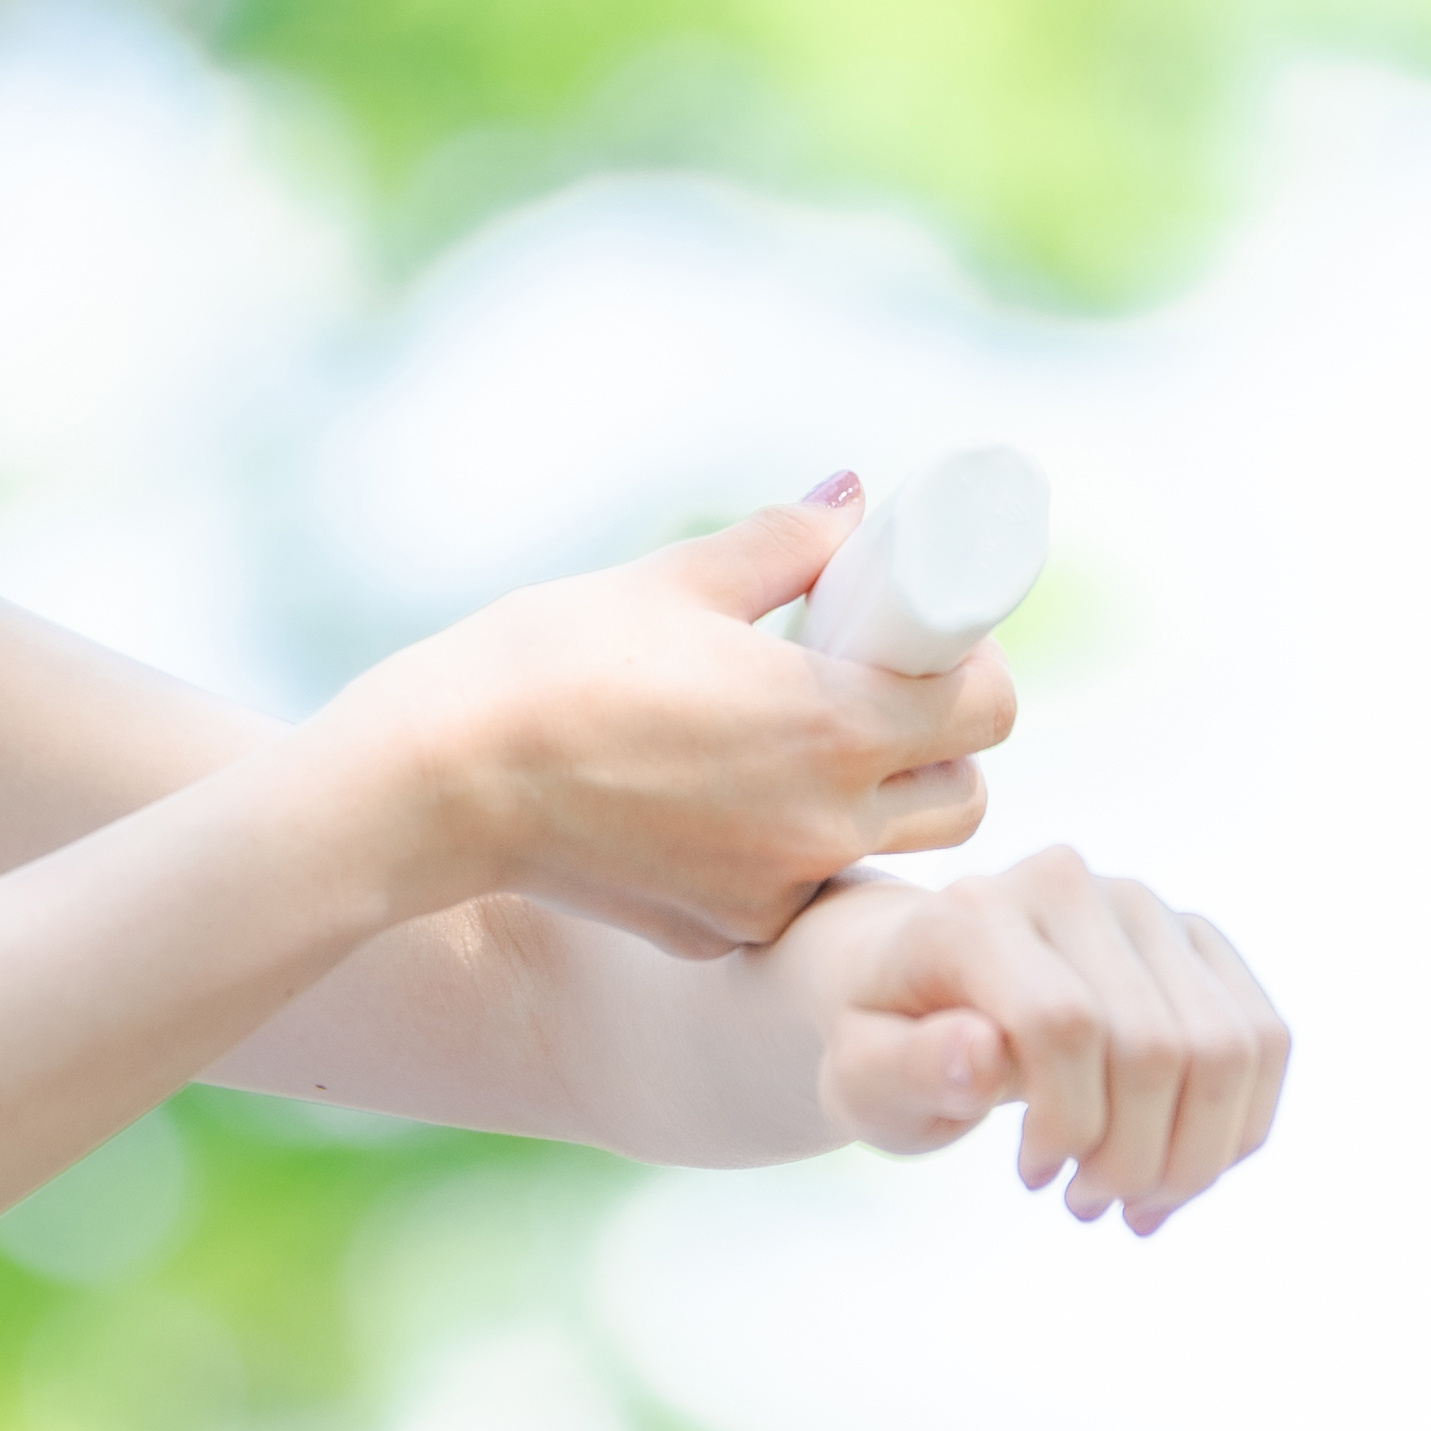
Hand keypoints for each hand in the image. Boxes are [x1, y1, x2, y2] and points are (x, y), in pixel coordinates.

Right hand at [308, 487, 1009, 956]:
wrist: (439, 781)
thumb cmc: (550, 662)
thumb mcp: (675, 580)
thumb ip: (783, 542)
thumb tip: (855, 499)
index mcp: (831, 723)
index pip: (990, 708)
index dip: (972, 665)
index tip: (924, 639)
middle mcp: (822, 822)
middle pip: (966, 797)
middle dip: (944, 742)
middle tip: (878, 691)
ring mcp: (776, 890)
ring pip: (890, 852)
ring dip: (880, 803)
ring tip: (804, 746)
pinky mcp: (724, 931)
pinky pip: (800, 892)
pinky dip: (789, 851)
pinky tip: (724, 802)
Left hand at [793, 849, 1290, 1232]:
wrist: (915, 987)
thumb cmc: (884, 1039)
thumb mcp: (859, 1076)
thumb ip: (907, 1067)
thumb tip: (980, 1056)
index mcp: (976, 913)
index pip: (1065, 1023)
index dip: (1069, 1125)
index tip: (1035, 1180)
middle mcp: (1070, 886)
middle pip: (1158, 1043)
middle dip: (1135, 1158)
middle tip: (1088, 1207)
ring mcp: (1143, 905)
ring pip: (1228, 1045)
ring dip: (1196, 1154)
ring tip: (1136, 1203)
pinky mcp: (1193, 937)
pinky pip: (1263, 1037)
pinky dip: (1237, 1127)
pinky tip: (1180, 1172)